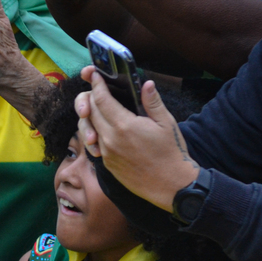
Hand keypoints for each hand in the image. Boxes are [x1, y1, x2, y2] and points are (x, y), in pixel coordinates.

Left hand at [76, 65, 199, 209]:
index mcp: (124, 126)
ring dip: (91, 115)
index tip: (94, 74)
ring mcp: (107, 153)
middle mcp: (110, 140)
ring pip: (90, 128)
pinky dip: (96, 132)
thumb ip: (152, 102)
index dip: (97, 84)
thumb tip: (146, 84)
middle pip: (91, 112)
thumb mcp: (166, 123)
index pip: (101, 99)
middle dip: (91, 97)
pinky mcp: (107, 164)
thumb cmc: (171, 153)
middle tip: (96, 87)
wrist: (170, 186)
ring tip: (98, 106)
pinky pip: (95, 143)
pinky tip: (104, 127)